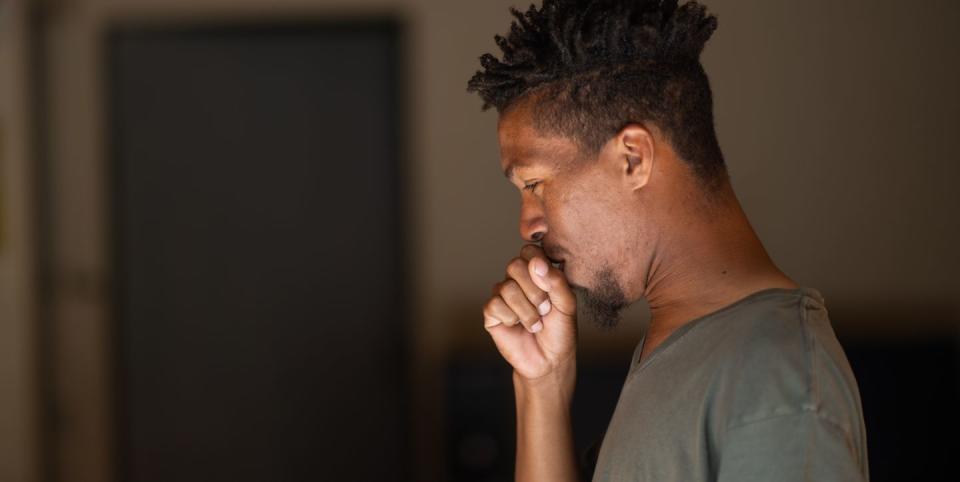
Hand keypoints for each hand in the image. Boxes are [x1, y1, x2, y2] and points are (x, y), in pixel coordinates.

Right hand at [483, 244, 577, 382]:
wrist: (548, 360)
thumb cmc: (560, 331)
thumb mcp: (567, 305)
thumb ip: (556, 281)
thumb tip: (536, 262)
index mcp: (537, 272)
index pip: (529, 251)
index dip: (538, 267)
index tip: (550, 288)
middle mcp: (518, 279)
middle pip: (514, 265)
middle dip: (534, 292)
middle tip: (545, 310)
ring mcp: (502, 295)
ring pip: (506, 288)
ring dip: (526, 311)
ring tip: (535, 324)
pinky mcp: (491, 312)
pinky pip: (494, 305)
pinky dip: (511, 319)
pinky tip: (518, 327)